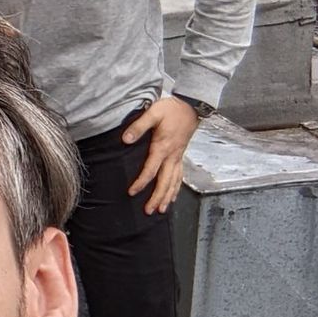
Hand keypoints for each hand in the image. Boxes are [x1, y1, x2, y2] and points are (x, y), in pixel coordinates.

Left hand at [122, 96, 201, 214]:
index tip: (132, 192)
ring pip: (174, 181)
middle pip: (165, 181)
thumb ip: (139, 126)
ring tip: (161, 209)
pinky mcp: (181, 155)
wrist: (191, 105)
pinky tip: (173, 196)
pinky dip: (176, 188)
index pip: (151, 169)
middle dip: (157, 197)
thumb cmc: (172, 109)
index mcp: (163, 147)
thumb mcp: (153, 112)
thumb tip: (126, 139)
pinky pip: (180, 176)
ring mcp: (178, 156)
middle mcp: (172, 155)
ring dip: (167, 196)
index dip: (142, 182)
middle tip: (149, 211)